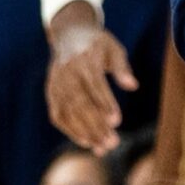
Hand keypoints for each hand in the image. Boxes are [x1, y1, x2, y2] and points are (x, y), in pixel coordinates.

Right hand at [47, 0, 138, 154]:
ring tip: (103, 148)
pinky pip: (58, 115)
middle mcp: (68, 73)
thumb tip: (133, 85)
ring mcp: (57, 84)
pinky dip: (70, 130)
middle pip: (81, 103)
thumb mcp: (113, 48)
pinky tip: (86, 142)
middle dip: (96, 125)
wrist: (68, 35)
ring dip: (85, 132)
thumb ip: (122, 67)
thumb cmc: (97, 44)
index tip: (117, 121)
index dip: (105, 103)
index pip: (95, 84)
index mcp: (85, 59)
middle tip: (113, 143)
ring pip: (69, 113)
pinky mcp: (51, 93)